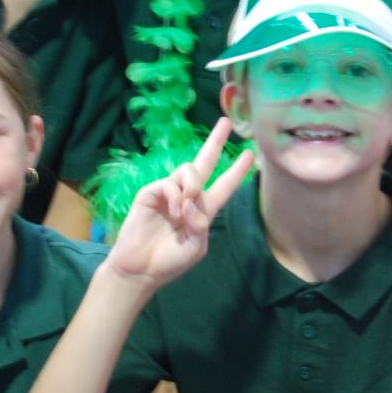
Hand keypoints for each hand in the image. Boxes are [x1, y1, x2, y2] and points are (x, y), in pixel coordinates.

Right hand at [105, 120, 257, 290]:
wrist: (140, 269)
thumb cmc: (169, 261)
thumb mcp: (196, 247)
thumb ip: (201, 225)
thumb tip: (192, 202)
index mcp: (202, 210)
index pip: (224, 186)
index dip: (237, 171)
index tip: (251, 155)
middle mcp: (187, 196)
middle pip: (205, 162)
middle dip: (215, 141)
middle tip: (226, 123)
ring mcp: (169, 192)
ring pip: (189, 170)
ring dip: (193, 187)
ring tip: (185, 210)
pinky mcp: (151, 192)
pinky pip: (169, 182)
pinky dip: (176, 197)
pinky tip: (173, 213)